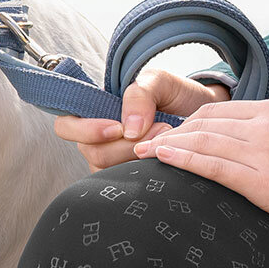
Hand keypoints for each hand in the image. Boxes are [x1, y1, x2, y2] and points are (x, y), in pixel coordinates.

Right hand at [53, 67, 230, 171]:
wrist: (202, 113)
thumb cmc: (174, 94)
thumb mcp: (158, 82)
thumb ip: (140, 95)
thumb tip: (128, 129)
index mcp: (94, 113)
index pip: (65, 126)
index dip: (85, 130)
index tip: (117, 127)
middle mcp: (97, 141)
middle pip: (92, 152)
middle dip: (126, 145)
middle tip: (161, 128)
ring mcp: (113, 163)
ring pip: (110, 173)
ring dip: (140, 158)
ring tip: (167, 139)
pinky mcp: (131, 180)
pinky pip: (129, 185)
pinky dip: (148, 173)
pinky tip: (166, 158)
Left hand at [132, 99, 268, 244]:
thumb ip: (268, 135)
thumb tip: (238, 145)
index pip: (216, 112)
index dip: (184, 124)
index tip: (164, 135)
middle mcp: (265, 125)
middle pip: (203, 123)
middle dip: (168, 133)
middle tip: (141, 145)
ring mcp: (263, 151)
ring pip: (202, 141)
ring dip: (166, 146)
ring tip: (140, 154)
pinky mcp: (262, 181)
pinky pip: (213, 165)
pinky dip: (183, 160)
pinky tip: (162, 160)